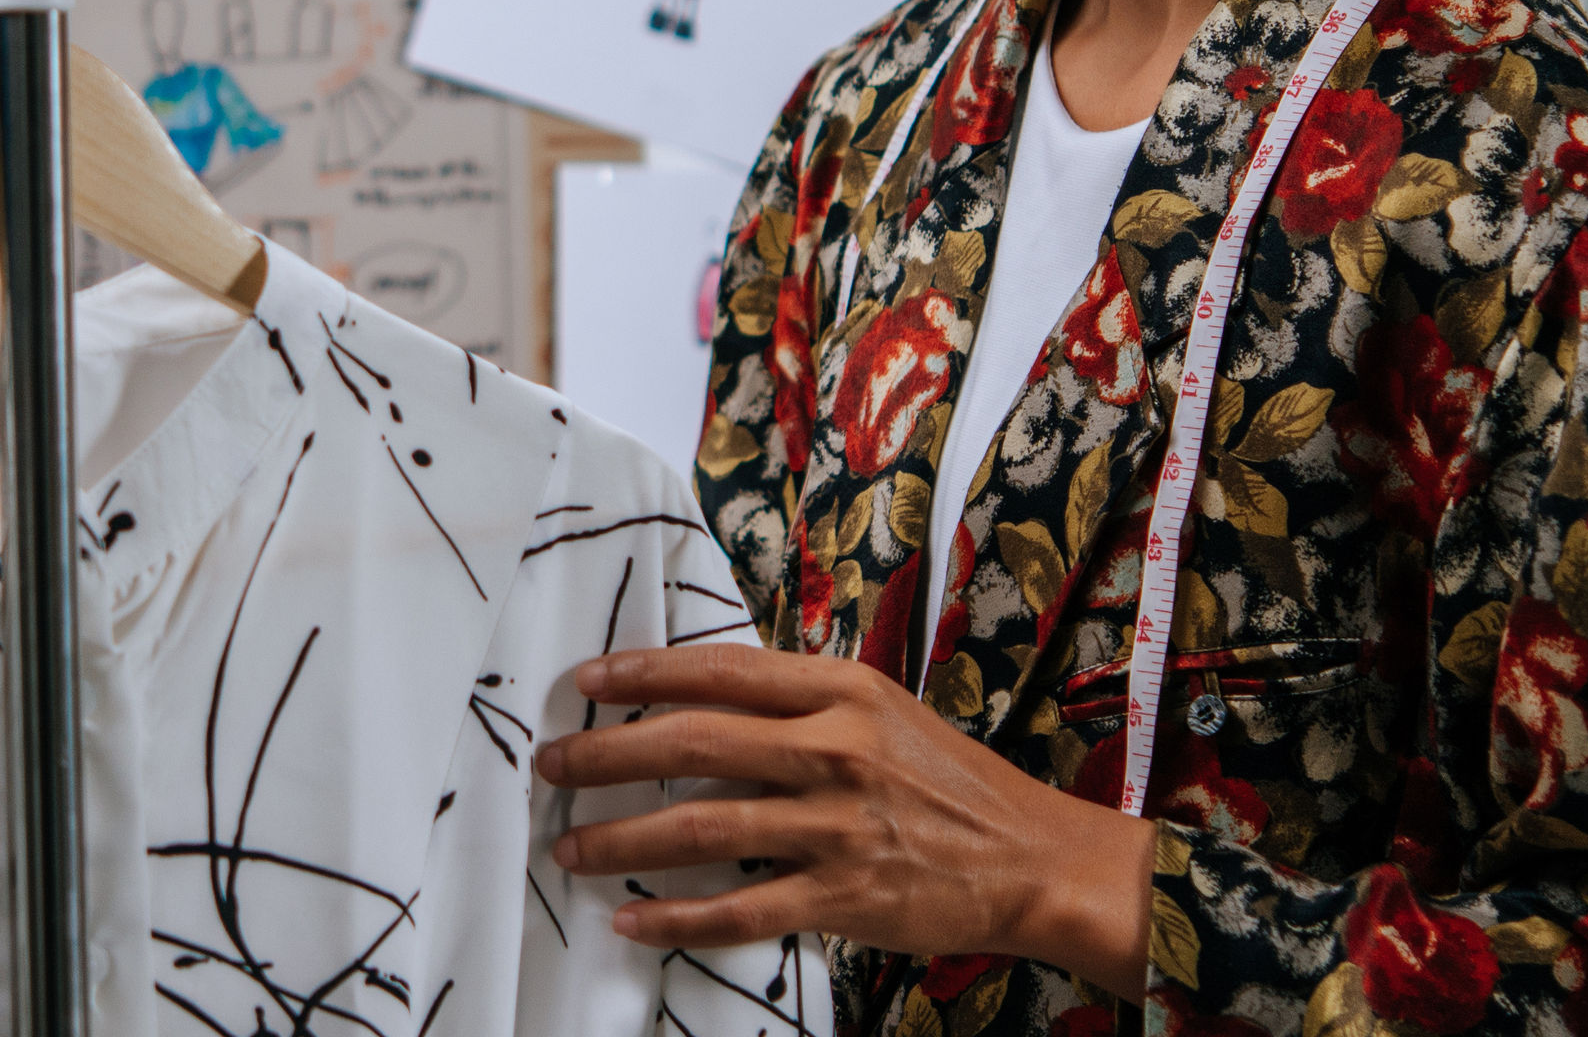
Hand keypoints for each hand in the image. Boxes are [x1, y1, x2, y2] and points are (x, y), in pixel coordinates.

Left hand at [531, 643, 1154, 994]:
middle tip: (554, 764)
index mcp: (843, 692)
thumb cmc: (951, 782)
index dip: (645, 673)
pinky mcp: (843, 895)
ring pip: (702, 825)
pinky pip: (739, 908)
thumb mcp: (884, 712)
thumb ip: (803, 703)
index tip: (587, 682)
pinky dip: (677, 916)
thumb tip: (706, 697)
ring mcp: (838, 825)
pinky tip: (632, 917)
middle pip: (694, 741)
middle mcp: (836, 748)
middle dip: (608, 753)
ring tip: (571, 845)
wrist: (1033, 859)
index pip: (721, 671)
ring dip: (622, 836)